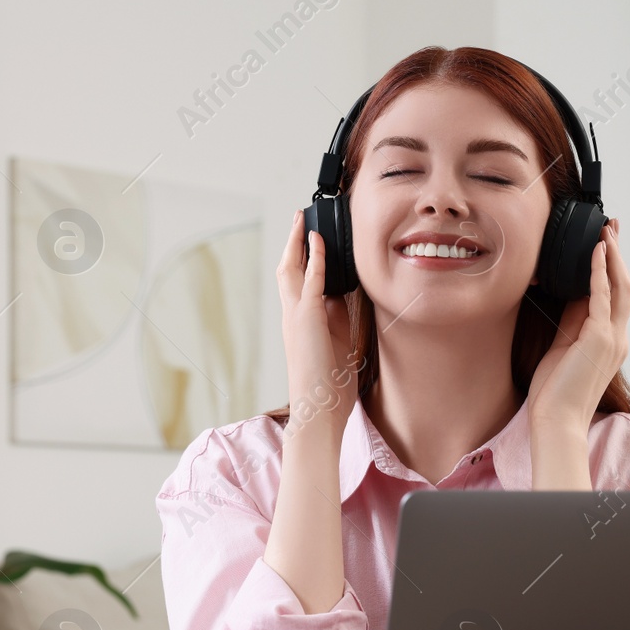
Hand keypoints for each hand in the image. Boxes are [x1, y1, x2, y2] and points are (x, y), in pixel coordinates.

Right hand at [275, 210, 356, 440]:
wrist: (318, 409)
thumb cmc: (328, 385)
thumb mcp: (338, 343)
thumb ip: (338, 319)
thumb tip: (343, 297)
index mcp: (299, 323)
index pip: (296, 282)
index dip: (301, 259)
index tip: (310, 240)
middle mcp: (291, 316)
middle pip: (286, 270)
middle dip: (292, 244)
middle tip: (299, 220)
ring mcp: (296, 316)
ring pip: (290, 270)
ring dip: (297, 243)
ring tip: (303, 222)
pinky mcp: (306, 318)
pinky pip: (310, 281)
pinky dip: (314, 258)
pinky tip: (319, 242)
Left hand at [527, 217, 629, 433]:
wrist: (557, 420)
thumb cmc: (555, 391)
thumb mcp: (565, 347)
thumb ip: (574, 321)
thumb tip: (574, 293)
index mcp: (611, 342)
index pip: (617, 297)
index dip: (614, 269)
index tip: (607, 245)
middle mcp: (618, 338)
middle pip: (625, 287)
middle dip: (618, 255)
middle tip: (611, 228)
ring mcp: (612, 338)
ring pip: (620, 288)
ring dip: (612, 257)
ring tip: (605, 232)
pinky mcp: (598, 339)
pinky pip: (601, 297)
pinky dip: (599, 272)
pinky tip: (595, 253)